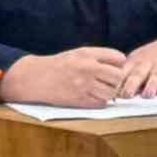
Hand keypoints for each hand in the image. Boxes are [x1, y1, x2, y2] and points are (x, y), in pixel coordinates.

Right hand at [0, 46, 126, 107]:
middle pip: (118, 76)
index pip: (118, 57)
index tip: (112, 67)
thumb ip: (98, 58)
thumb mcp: (77, 54)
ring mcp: (83, 84)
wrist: (35, 78)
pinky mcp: (79, 99)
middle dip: (116, 80)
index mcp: (87, 53)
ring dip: (108, 92)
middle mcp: (87, 68)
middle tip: (108, 81)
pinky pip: (101, 103)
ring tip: (98, 89)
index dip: (118, 64)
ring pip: (111, 92)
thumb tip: (122, 68)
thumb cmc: (58, 65)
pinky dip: (99, 101)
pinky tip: (90, 96)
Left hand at [118, 33, 156, 98]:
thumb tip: (113, 94)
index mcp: (134, 62)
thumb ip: (126, 76)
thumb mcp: (136, 61)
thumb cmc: (152, 57)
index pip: (122, 72)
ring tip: (147, 95)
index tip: (111, 94)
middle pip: (138, 74)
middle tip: (126, 96)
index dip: (116, 83)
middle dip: (131, 85)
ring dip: (151, 85)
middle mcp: (147, 63)